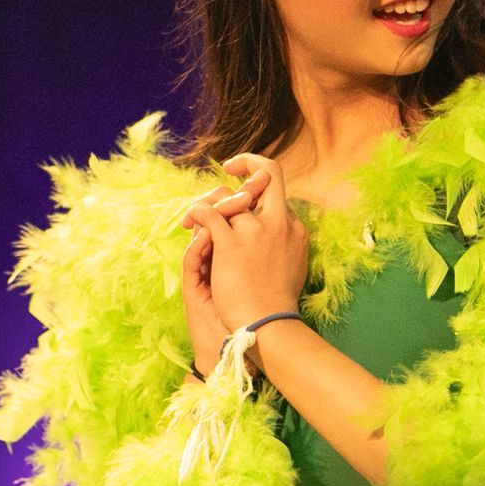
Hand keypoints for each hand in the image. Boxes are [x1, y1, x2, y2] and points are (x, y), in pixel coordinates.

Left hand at [183, 154, 308, 330]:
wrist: (269, 324)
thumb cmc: (275, 304)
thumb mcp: (291, 266)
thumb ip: (282, 243)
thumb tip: (270, 233)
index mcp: (295, 229)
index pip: (278, 192)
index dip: (259, 185)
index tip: (245, 187)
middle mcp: (280, 223)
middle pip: (269, 172)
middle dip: (250, 161)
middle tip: (230, 166)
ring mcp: (256, 230)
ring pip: (229, 195)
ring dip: (209, 201)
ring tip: (195, 215)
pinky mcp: (231, 243)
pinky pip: (207, 213)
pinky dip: (195, 213)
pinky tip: (189, 223)